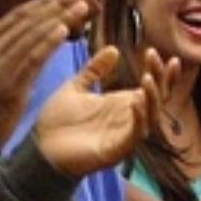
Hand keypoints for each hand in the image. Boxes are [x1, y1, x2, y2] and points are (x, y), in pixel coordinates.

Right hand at [0, 0, 97, 141]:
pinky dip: (47, 42)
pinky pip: (32, 58)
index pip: (17, 16)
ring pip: (34, 35)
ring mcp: (0, 67)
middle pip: (29, 20)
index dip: (42, 3)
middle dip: (57, 4)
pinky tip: (64, 29)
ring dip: (60, 17)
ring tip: (81, 5)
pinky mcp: (10, 85)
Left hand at [33, 46, 179, 178]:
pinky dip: (139, 120)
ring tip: (147, 78)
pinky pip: (135, 135)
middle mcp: (128, 120)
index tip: (156, 51)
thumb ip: (94, 70)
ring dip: (153, 98)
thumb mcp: (76, 88)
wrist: (39, 148)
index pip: (151, 88)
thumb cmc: (57, 122)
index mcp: (121, 105)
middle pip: (157, 100)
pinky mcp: (116, 151)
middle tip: (153, 57)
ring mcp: (124, 136)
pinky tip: (136, 103)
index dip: (159, 72)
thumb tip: (113, 49)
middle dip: (161, 79)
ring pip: (152, 118)